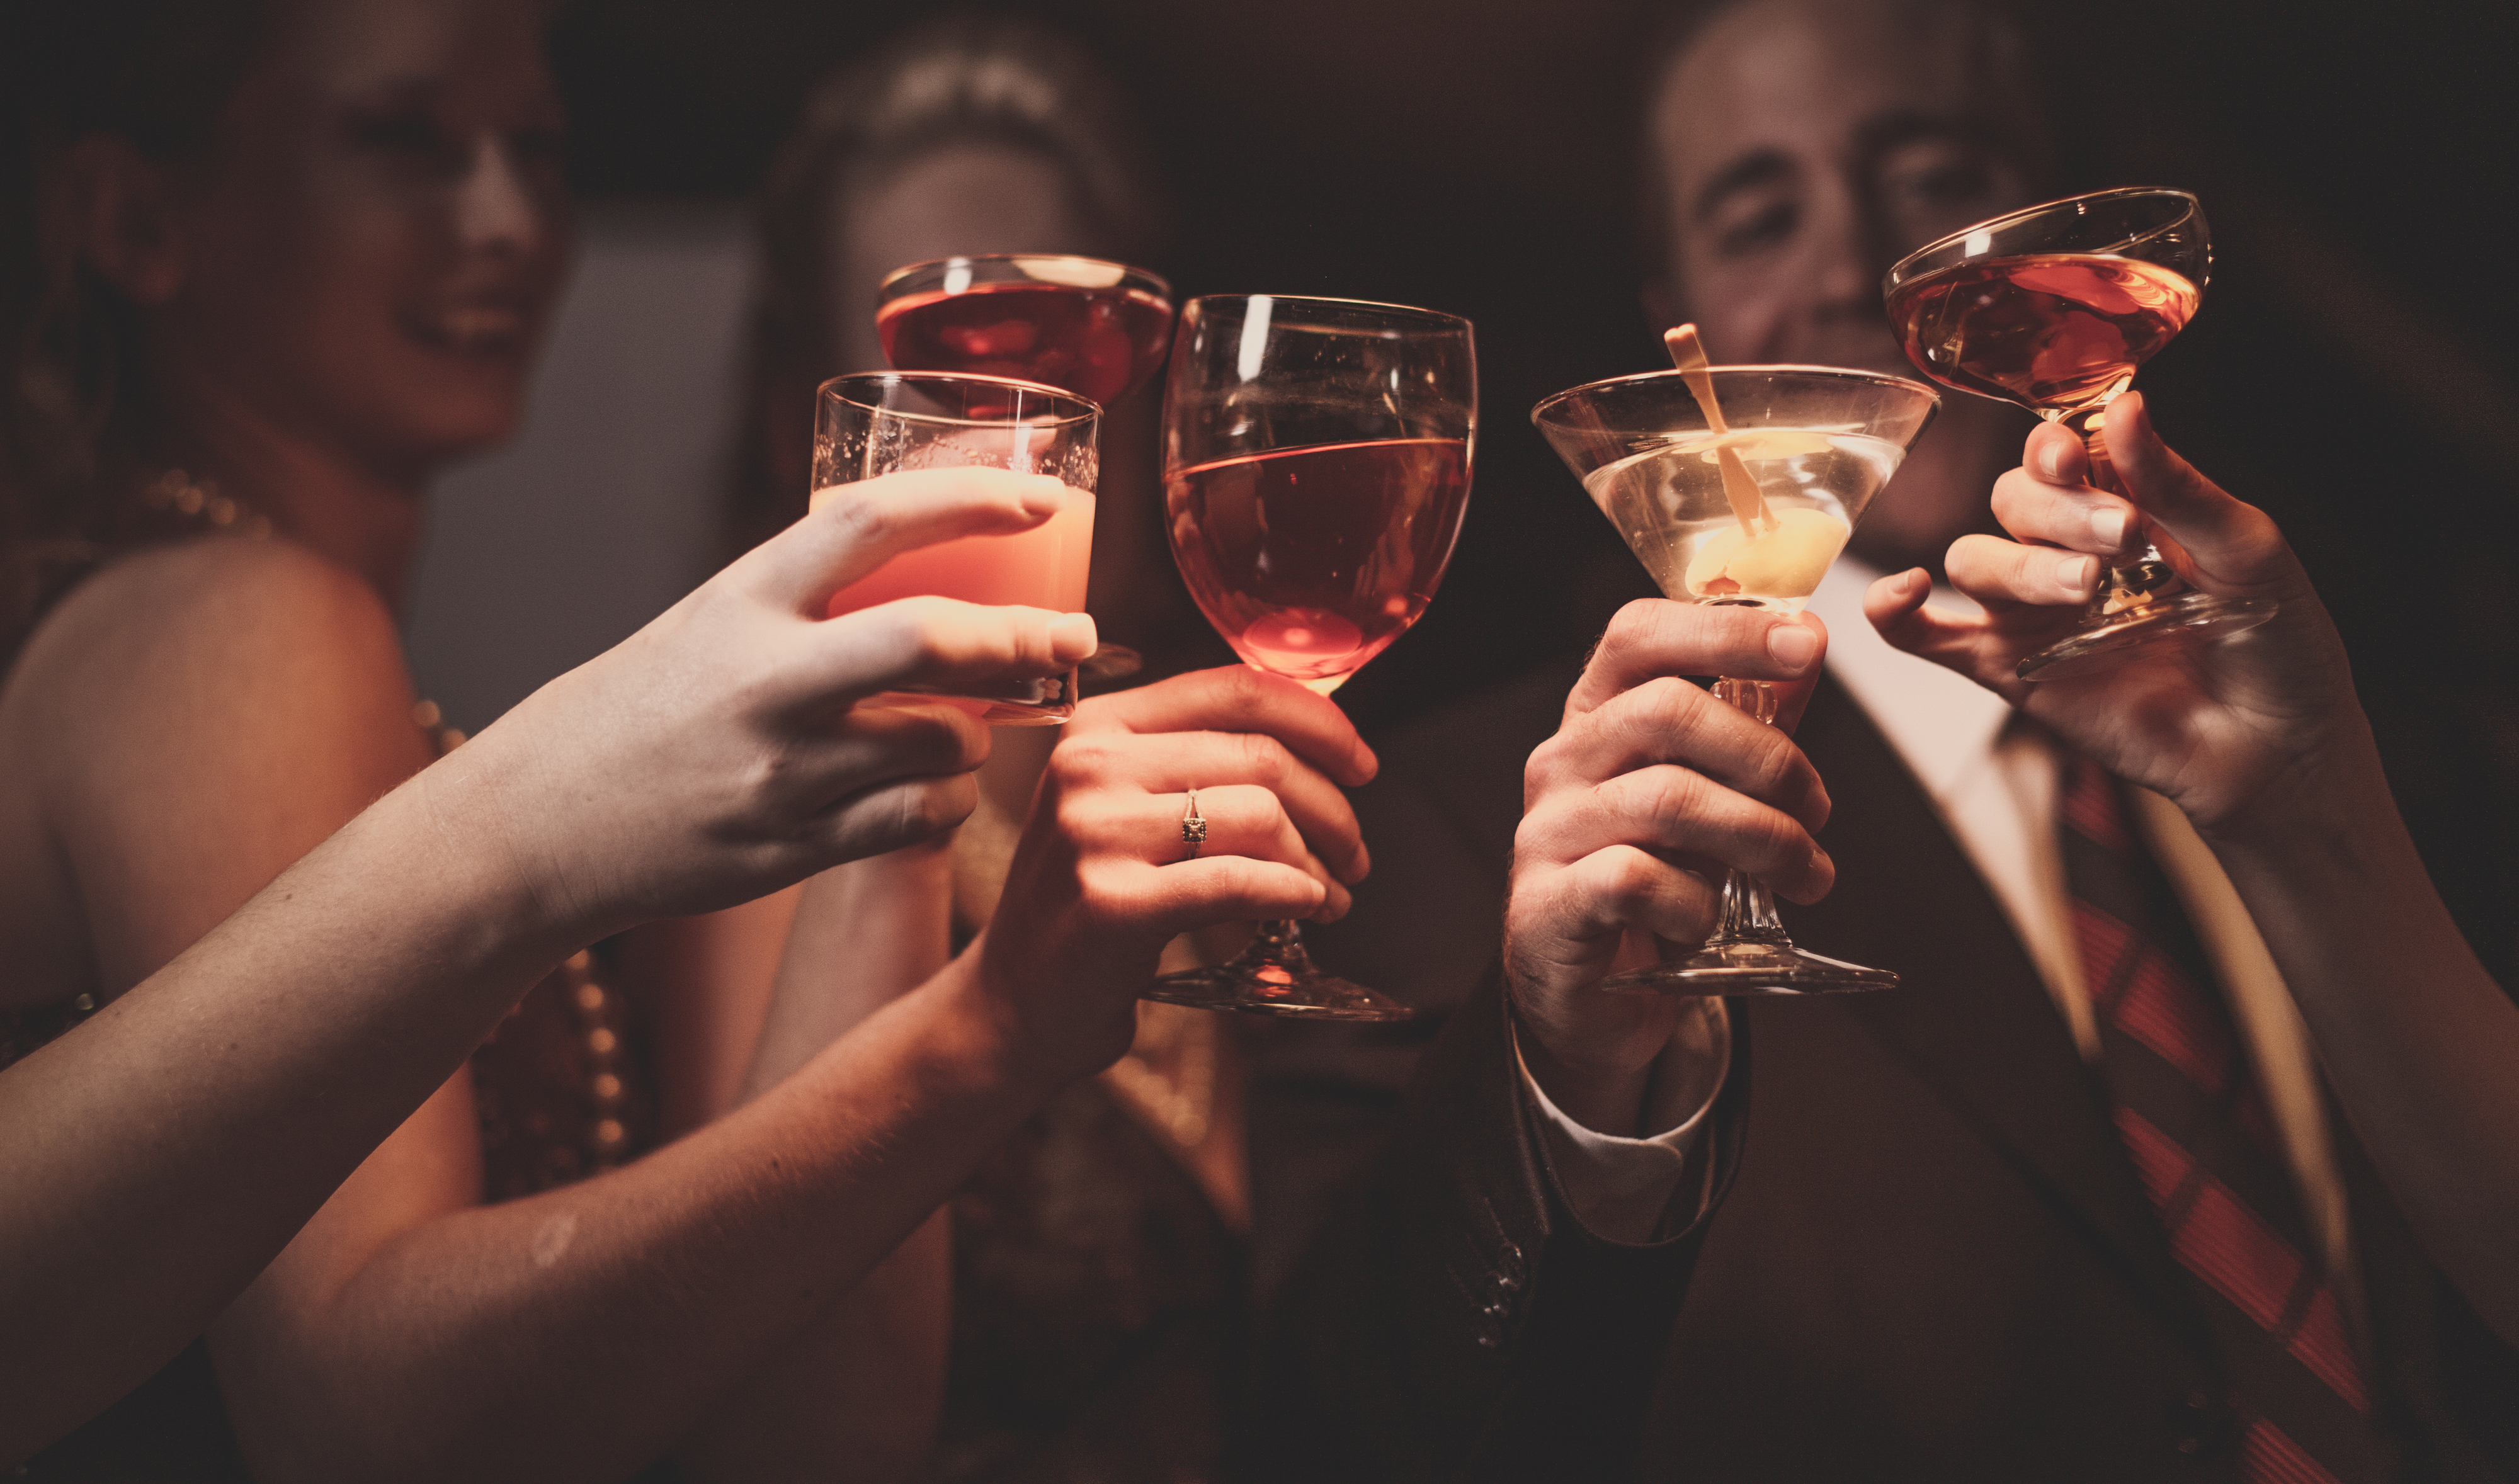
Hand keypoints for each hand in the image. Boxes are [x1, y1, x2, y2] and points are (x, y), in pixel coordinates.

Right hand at [434, 468, 1098, 937]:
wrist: (539, 823)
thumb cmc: (639, 710)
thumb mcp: (708, 624)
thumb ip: (805, 601)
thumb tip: (927, 562)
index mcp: (741, 601)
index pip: (870, 521)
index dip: (968, 498)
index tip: (1042, 495)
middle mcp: (762, 681)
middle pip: (930, 640)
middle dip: (1025, 636)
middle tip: (1076, 635)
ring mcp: (776, 772)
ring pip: (938, 740)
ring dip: (984, 732)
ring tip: (979, 725)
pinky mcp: (785, 848)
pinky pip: (911, 819)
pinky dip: (947, 801)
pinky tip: (942, 790)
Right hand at [963, 665, 1376, 1084]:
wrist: (1012, 1003)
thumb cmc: (1087, 906)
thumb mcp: (1125, 810)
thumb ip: (1197, 766)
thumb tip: (1321, 744)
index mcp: (1099, 727)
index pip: (1234, 689)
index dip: (1318, 722)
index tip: (1361, 764)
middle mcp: (1090, 766)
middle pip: (1260, 756)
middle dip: (1333, 809)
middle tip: (1354, 853)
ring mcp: (1094, 832)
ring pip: (1260, 816)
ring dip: (1318, 861)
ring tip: (1329, 895)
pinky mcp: (1111, 902)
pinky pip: (1238, 882)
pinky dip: (1292, 893)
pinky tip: (1305, 907)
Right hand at [1504, 600, 1831, 1128]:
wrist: (1594, 995)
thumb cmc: (1653, 883)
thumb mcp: (1709, 795)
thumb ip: (1752, 721)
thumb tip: (1807, 640)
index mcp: (1598, 718)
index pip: (1639, 635)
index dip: (1724, 628)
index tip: (1806, 642)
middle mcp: (1563, 763)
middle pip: (1664, 711)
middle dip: (1767, 757)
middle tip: (1818, 808)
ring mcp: (1549, 832)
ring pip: (1666, 800)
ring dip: (1761, 837)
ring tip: (1805, 874)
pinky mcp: (1550, 905)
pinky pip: (1637, 881)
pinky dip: (1695, 903)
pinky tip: (1710, 923)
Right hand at [1864, 392, 2363, 835]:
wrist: (2277, 749)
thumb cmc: (2279, 643)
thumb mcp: (2245, 545)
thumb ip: (2175, 484)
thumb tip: (2124, 406)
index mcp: (2123, 505)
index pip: (2056, 453)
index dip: (2053, 449)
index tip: (2077, 461)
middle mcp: (2068, 550)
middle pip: (2008, 499)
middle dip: (2057, 513)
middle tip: (2123, 541)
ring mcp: (2033, 612)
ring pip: (1974, 558)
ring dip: (2022, 565)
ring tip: (2088, 591)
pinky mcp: (2009, 671)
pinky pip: (1928, 638)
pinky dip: (1898, 614)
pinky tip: (1907, 593)